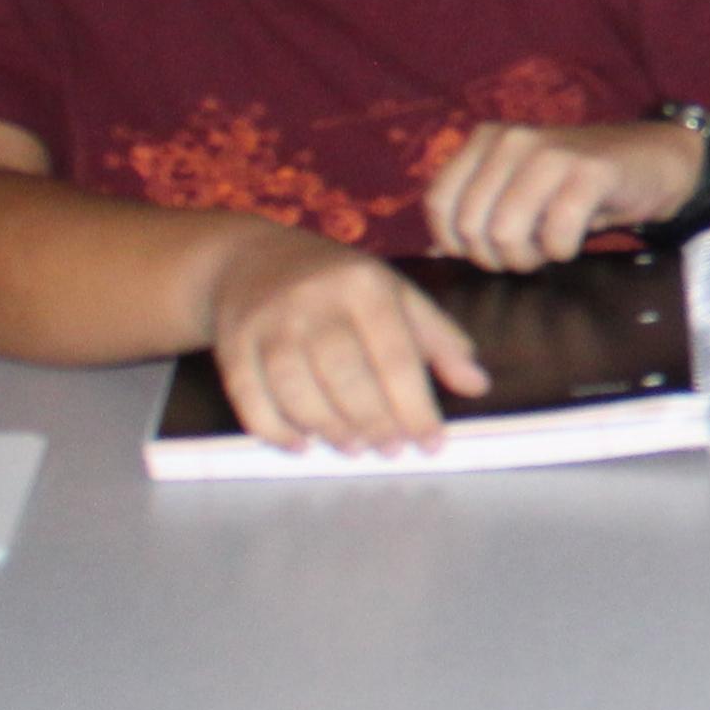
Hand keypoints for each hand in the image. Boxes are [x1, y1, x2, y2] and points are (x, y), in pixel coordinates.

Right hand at [200, 228, 486, 453]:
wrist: (250, 260)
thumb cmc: (339, 284)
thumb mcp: (395, 294)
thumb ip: (438, 339)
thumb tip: (476, 384)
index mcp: (365, 285)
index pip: (396, 358)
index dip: (416, 408)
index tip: (431, 443)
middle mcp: (313, 301)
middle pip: (347, 379)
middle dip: (375, 424)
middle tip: (391, 450)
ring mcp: (267, 323)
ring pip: (299, 393)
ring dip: (330, 430)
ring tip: (353, 447)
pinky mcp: (233, 345)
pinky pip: (251, 400)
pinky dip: (276, 431)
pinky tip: (301, 444)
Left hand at [419, 115, 699, 269]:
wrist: (651, 161)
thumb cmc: (577, 186)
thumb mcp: (520, 190)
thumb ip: (480, 211)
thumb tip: (438, 255)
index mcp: (485, 140)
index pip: (438, 203)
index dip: (456, 243)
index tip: (486, 252)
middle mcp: (511, 139)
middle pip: (472, 225)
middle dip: (497, 257)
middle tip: (527, 254)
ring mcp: (550, 151)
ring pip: (506, 231)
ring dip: (529, 258)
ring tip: (548, 249)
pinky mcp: (589, 170)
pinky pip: (556, 232)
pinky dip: (563, 250)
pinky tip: (574, 241)